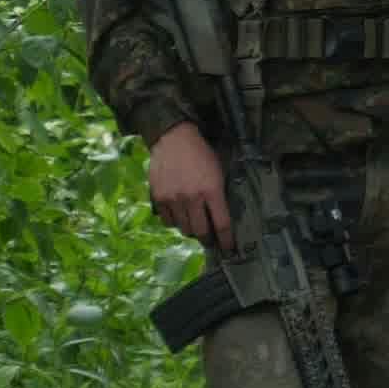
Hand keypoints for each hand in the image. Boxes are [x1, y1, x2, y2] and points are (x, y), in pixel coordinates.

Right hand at [147, 123, 230, 246]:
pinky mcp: (159, 198)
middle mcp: (192, 198)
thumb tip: (220, 219)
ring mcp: (174, 199)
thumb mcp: (218, 172)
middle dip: (208, 238)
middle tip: (209, 237)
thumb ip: (219, 196)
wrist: (174, 139)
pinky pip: (168, 221)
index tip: (229, 248)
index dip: (226, 240)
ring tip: (193, 222)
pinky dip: (175, 221)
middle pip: (201, 231)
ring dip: (190, 228)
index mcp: (212, 190)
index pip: (222, 224)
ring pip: (184, 228)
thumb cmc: (201, 154)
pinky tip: (178, 213)